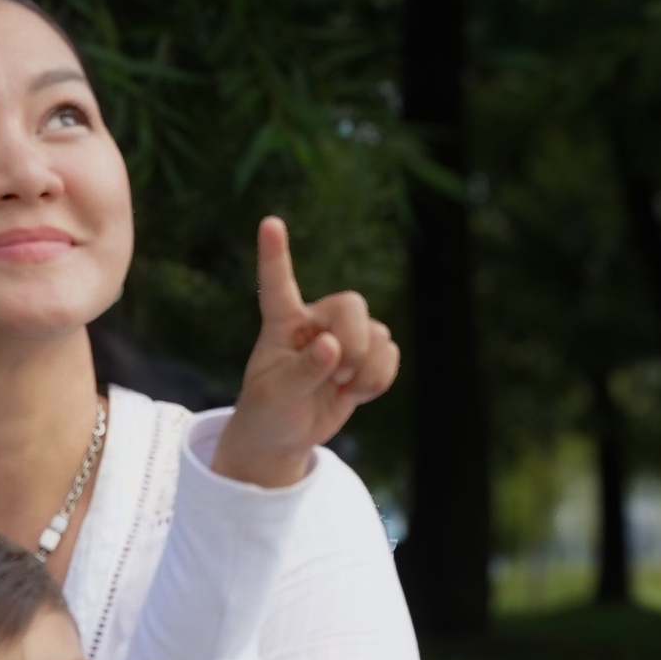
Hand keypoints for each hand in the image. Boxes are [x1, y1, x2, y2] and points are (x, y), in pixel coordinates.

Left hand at [211, 216, 399, 489]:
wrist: (284, 436)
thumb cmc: (269, 409)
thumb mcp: (277, 394)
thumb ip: (303, 370)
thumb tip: (333, 347)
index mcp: (282, 322)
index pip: (278, 283)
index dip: (275, 254)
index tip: (269, 223)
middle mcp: (316, 321)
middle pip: (352, 306)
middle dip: (353, 342)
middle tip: (337, 372)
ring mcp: (344, 337)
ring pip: (378, 334)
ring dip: (366, 369)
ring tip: (340, 387)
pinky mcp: (365, 357)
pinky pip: (391, 355)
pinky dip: (379, 380)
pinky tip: (355, 392)